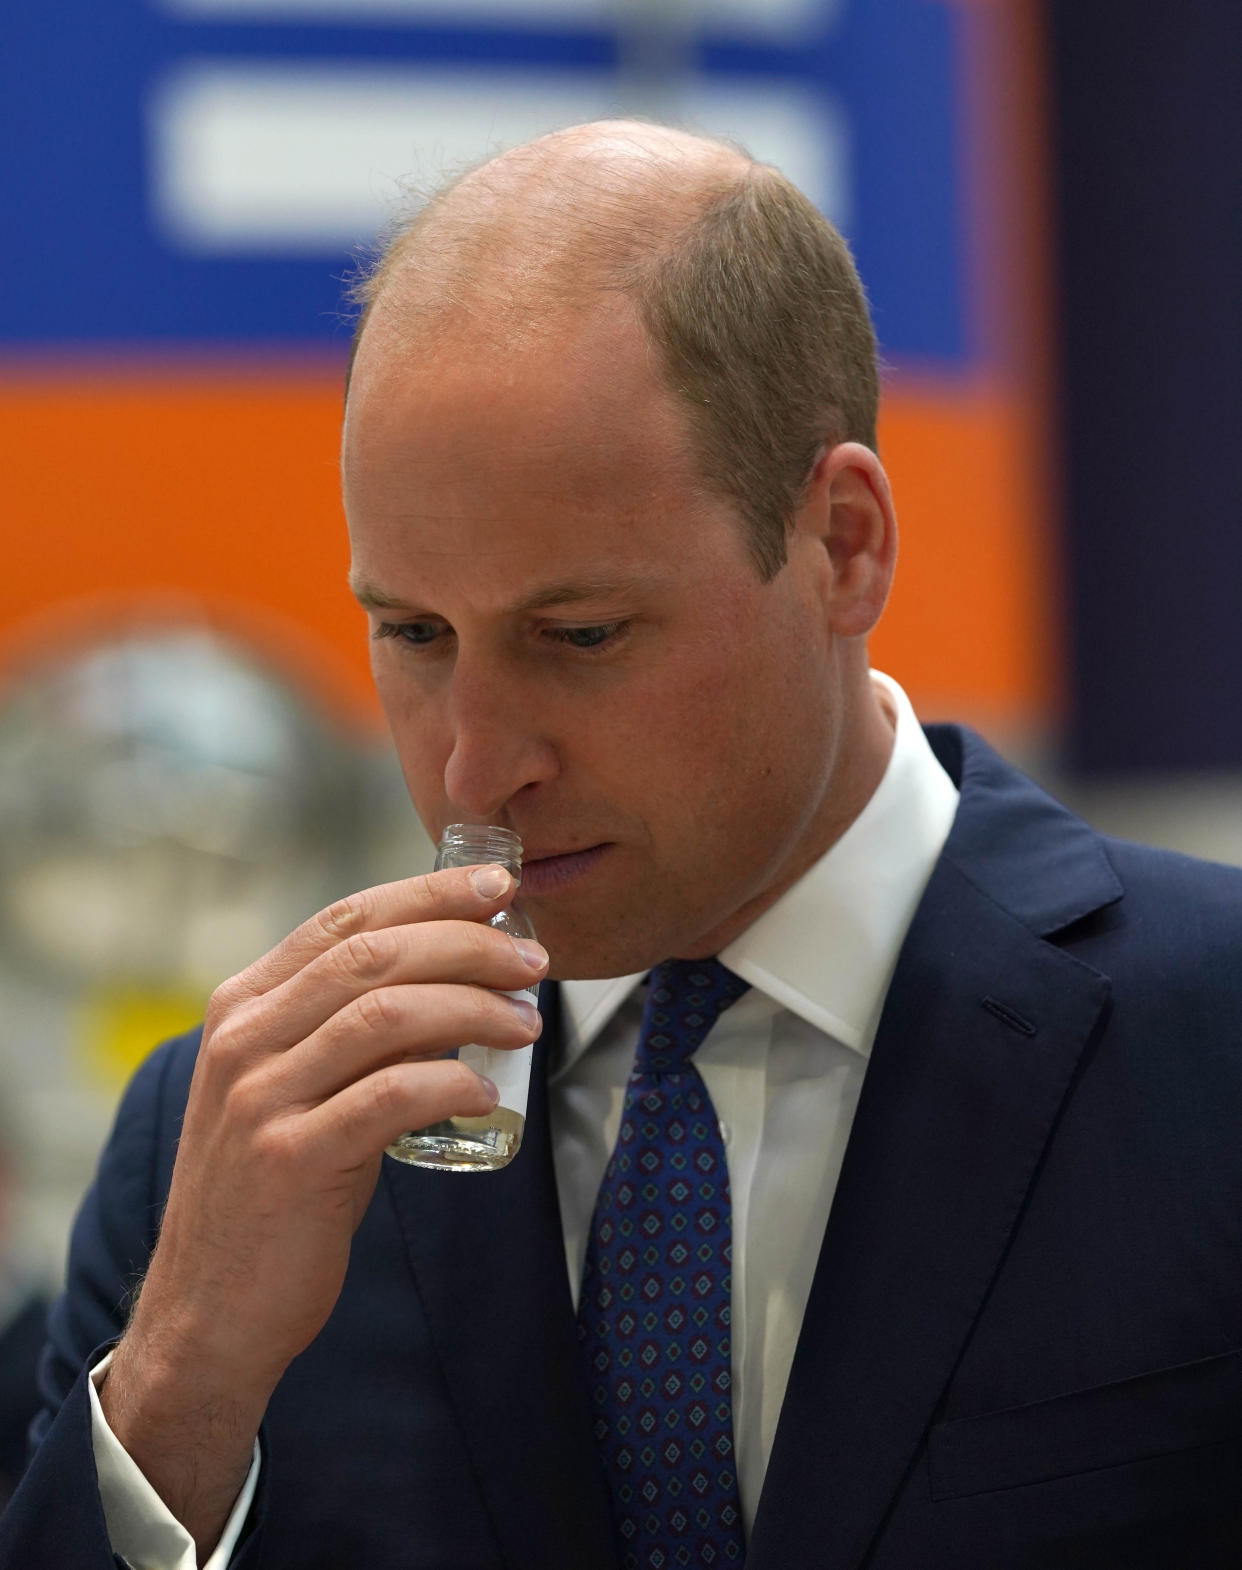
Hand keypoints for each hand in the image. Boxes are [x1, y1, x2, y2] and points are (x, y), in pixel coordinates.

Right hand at [99, 864, 546, 1555]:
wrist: (210, 1309)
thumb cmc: (274, 1190)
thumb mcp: (291, 1087)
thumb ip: (344, 1028)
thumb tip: (452, 974)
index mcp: (243, 1006)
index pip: (345, 919)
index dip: (428, 894)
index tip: (497, 887)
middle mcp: (244, 1039)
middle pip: (373, 955)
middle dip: (467, 943)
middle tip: (532, 957)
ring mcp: (260, 1097)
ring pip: (386, 1014)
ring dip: (472, 1007)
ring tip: (526, 1020)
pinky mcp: (290, 1159)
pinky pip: (389, 1097)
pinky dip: (449, 1083)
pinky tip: (487, 1092)